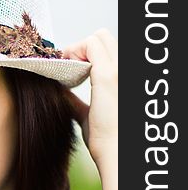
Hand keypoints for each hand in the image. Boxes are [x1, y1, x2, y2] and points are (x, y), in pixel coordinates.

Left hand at [62, 29, 117, 164]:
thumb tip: (63, 95)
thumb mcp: (90, 114)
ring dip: (78, 49)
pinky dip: (74, 52)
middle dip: (81, 47)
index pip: (106, 47)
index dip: (85, 53)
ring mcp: (119, 69)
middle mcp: (125, 68)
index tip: (70, 70)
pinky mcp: (108, 75)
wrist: (115, 152)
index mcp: (123, 76)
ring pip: (97, 36)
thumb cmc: (106, 138)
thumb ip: (78, 102)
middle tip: (67, 68)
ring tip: (67, 70)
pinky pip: (89, 44)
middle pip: (103, 36)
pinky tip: (66, 72)